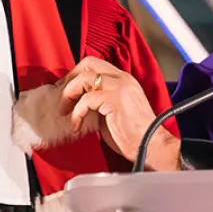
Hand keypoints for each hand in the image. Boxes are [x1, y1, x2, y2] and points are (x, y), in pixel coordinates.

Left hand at [59, 57, 180, 169]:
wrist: (150, 147)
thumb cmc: (134, 136)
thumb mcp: (113, 112)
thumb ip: (98, 102)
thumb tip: (78, 102)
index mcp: (124, 80)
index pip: (95, 65)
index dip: (76, 75)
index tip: (65, 91)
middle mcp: (122, 79)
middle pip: (87, 64)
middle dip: (70, 79)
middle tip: (62, 98)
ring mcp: (119, 86)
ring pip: (84, 77)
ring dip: (69, 94)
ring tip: (65, 112)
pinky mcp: (115, 99)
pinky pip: (85, 100)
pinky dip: (76, 113)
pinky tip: (76, 125)